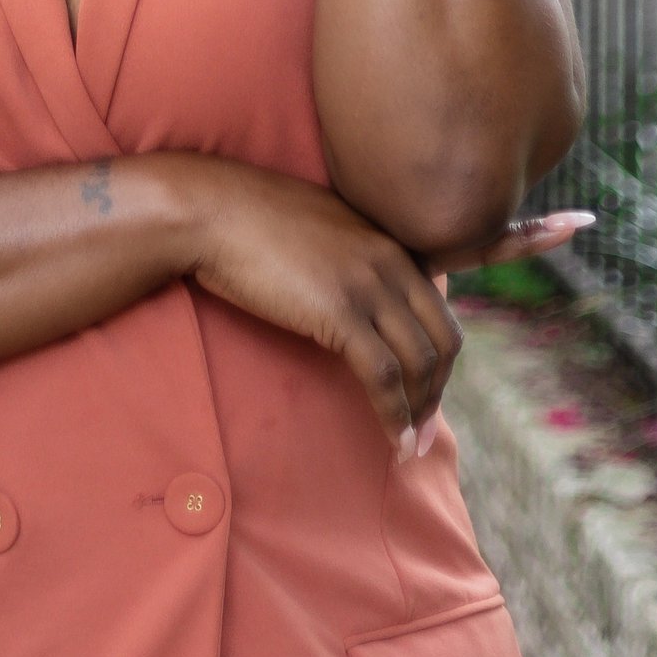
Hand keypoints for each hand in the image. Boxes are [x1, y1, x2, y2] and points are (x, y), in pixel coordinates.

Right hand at [171, 160, 464, 456]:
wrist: (213, 210)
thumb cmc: (253, 220)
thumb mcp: (322, 230)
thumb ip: (352, 257)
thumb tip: (356, 299)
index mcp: (389, 240)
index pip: (439, 307)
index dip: (440, 357)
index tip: (428, 392)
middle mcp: (391, 260)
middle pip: (443, 337)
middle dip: (439, 390)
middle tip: (426, 431)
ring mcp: (368, 286)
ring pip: (420, 361)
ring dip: (420, 412)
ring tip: (411, 446)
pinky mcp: (340, 313)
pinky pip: (384, 376)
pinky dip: (394, 415)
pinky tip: (393, 440)